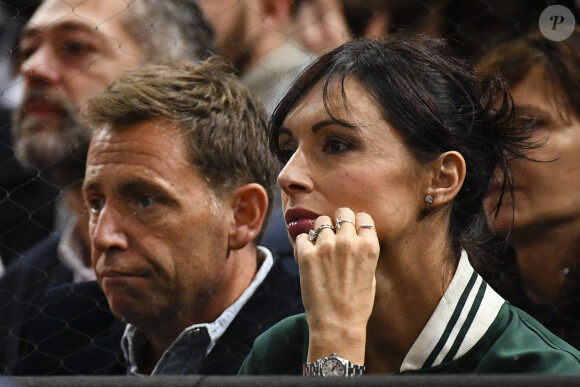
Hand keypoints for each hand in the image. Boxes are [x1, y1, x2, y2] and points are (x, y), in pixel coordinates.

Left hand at [296, 208, 379, 363]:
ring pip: (321, 222)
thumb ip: (363, 251)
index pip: (363, 217)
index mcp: (369, 246)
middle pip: (343, 213)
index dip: (356, 223)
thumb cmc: (357, 304)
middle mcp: (348, 241)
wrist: (337, 324)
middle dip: (339, 222)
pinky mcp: (307, 254)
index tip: (351, 231)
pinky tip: (308, 257)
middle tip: (335, 235)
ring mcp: (326, 246)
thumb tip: (354, 236)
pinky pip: (302, 237)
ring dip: (321, 232)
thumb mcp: (370, 274)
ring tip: (320, 249)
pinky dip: (304, 244)